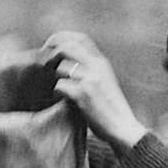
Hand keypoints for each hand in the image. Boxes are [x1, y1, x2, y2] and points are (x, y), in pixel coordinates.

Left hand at [41, 32, 146, 152]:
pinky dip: (57, 94)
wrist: (123, 129)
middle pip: (67, 47)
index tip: (51, 47)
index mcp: (102, 62)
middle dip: (51, 55)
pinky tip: (62, 101)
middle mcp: (97, 66)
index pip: (81, 38)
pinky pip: (60, 85)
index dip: (63, 38)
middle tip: (45, 67)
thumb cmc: (111, 109)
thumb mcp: (105, 82)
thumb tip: (68, 61)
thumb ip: (91, 69)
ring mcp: (90, 79)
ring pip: (61, 68)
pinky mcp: (83, 94)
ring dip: (56, 79)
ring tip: (60, 91)